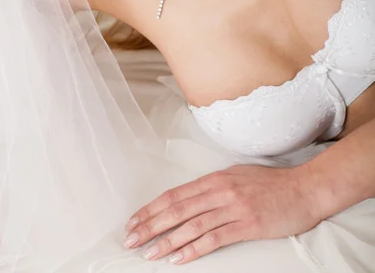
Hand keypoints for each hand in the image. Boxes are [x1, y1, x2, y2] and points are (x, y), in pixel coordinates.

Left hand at [123, 164, 322, 264]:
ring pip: (191, 225)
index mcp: (213, 179)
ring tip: (149, 253)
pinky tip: (178, 258)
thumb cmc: (269, 183)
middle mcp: (219, 191)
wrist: (303, 189)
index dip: (151, 209)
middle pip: (176, 209)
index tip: (134, 221)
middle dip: (150, 225)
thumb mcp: (235, 176)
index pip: (174, 195)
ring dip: (167, 241)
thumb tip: (188, 199)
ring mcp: (232, 208)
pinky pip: (214, 238)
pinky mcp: (247, 225)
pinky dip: (193, 249)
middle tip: (131, 239)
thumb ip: (211, 187)